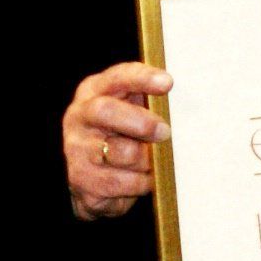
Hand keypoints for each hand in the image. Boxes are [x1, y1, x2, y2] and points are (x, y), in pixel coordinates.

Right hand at [65, 61, 172, 219]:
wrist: (90, 179)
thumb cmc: (120, 136)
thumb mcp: (131, 111)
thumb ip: (149, 102)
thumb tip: (185, 103)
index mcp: (94, 91)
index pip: (117, 77)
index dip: (142, 78)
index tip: (167, 83)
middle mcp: (80, 116)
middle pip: (106, 111)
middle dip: (141, 121)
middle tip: (165, 132)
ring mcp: (76, 148)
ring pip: (121, 152)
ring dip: (146, 159)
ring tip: (154, 162)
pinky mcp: (81, 178)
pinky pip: (121, 182)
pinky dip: (140, 182)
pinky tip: (145, 179)